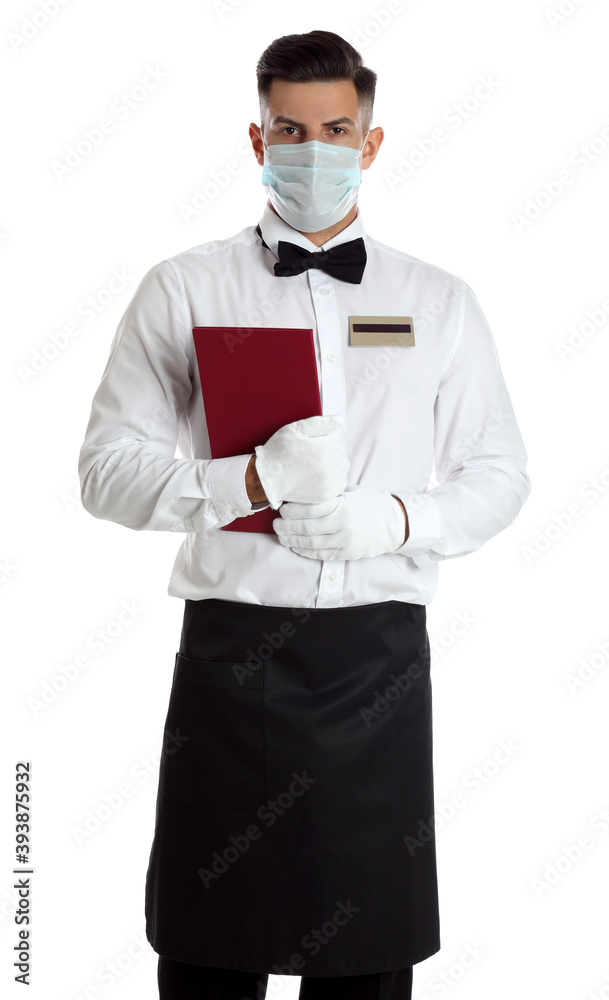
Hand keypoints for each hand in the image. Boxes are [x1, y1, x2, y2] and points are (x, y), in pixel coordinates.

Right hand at [254, 414, 348, 509]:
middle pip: (342, 448)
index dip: (327, 432)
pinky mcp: (328, 494)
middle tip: (312, 449)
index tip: (314, 437)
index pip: (339, 434)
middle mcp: (330, 467)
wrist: (267, 479)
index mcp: (324, 449)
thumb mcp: (295, 430)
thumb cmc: (278, 453)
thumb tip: (340, 420)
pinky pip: (341, 480)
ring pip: (343, 464)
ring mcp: (330, 483)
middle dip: (330, 445)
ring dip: (334, 460)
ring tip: (316, 461)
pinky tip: (320, 473)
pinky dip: (334, 476)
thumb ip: (320, 423)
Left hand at [273, 486, 406, 560]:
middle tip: (276, 524)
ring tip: (281, 535)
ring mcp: (345, 541)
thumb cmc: (372, 504)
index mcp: (344, 506)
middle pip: (308, 528)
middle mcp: (343, 525)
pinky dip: (305, 551)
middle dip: (288, 527)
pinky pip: (321, 555)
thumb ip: (331, 492)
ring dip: (292, 540)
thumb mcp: (352, 492)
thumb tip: (308, 486)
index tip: (283, 508)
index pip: (312, 509)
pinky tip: (295, 546)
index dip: (293, 510)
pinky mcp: (347, 554)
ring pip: (311, 544)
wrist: (395, 524)